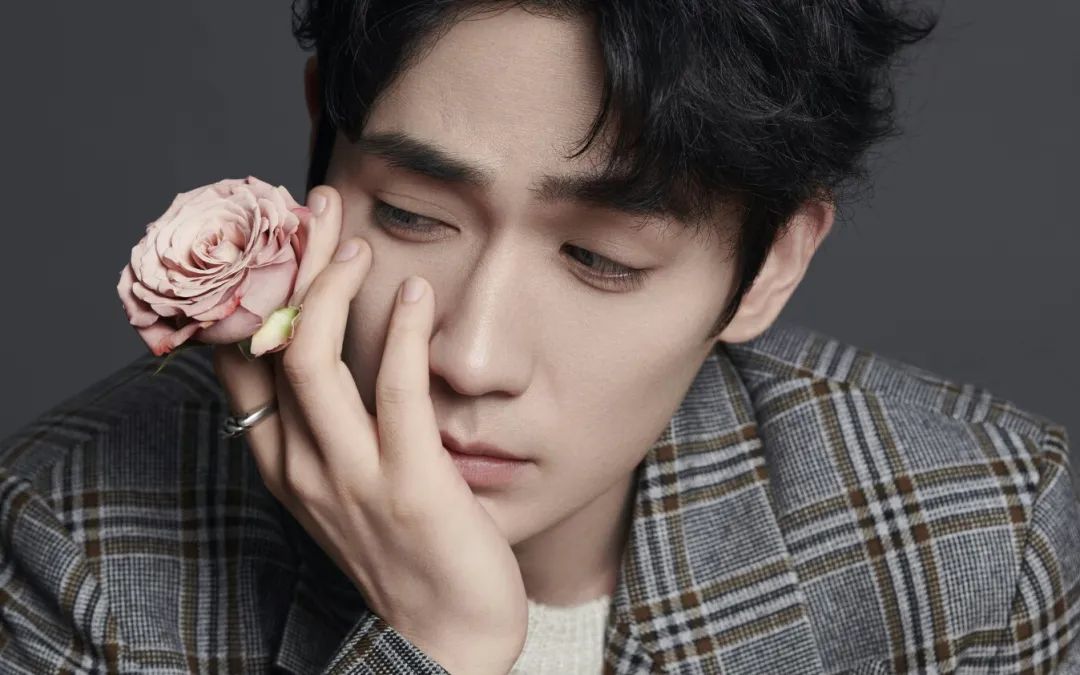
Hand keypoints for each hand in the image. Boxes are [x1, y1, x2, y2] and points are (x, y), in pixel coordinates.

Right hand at [212, 186, 527, 674]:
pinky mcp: (409, 484)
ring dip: (331, 286)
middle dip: (289, 265)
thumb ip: (330, 423)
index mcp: (281, 463)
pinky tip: (415, 295)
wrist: (447, 635)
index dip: (253, 289)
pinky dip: (400, 334)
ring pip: (312, 358)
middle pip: (272, 342)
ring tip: (358, 242)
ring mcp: (350, 477)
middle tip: (315, 206)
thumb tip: (333, 347)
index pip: (242, 360)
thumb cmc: (403, 547)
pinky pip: (395, 393)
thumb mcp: (346, 483)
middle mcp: (301, 466)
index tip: (276, 234)